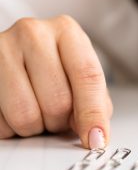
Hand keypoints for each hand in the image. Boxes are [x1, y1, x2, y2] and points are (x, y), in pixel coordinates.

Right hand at [0, 15, 112, 148]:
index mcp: (66, 31)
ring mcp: (2, 49)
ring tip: (36, 111)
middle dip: (60, 121)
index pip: (87, 75)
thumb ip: (94, 101)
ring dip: (35, 126)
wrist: (15, 52)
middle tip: (57, 116)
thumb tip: (94, 133)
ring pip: (25, 114)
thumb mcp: (79, 73)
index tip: (96, 138)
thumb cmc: (53, 64)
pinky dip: (10, 127)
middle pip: (58, 101)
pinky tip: (13, 110)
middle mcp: (33, 34)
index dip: (93, 112)